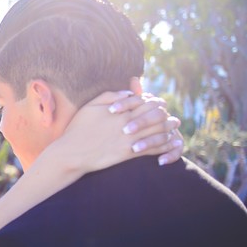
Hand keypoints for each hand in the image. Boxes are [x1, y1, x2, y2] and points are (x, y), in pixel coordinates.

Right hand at [57, 91, 182, 172]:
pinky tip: (167, 144)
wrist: (72, 153)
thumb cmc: (78, 129)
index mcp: (120, 111)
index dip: (154, 101)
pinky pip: (152, 149)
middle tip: (170, 115)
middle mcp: (128, 124)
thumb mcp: (90, 106)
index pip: (145, 102)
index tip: (158, 102)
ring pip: (158, 131)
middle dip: (165, 114)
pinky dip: (164, 145)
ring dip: (169, 128)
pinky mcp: (129, 154)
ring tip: (173, 127)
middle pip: (156, 115)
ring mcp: (130, 139)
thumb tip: (128, 93)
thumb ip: (110, 96)